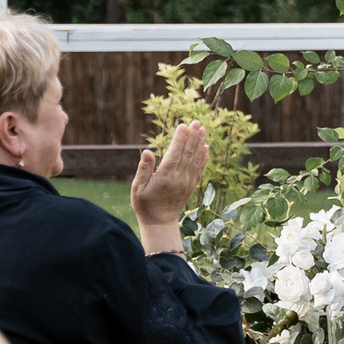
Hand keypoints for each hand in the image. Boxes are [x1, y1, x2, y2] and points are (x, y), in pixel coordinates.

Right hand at [132, 122, 209, 254]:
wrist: (160, 222)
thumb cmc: (145, 204)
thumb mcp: (138, 187)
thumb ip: (144, 169)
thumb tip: (147, 151)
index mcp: (165, 176)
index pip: (174, 153)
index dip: (179, 139)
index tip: (183, 126)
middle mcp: (179, 178)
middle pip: (188, 153)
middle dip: (193, 136)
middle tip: (197, 122)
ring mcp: (187, 182)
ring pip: (196, 159)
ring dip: (200, 143)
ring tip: (203, 129)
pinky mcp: (191, 185)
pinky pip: (199, 168)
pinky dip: (203, 157)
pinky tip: (206, 147)